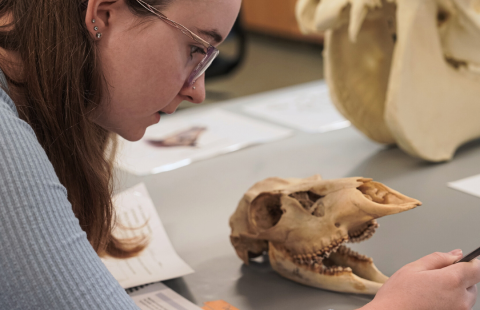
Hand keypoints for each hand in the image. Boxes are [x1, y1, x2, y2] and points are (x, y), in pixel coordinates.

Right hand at [359, 250, 479, 309]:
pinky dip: (448, 303)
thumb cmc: (397, 296)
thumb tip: (456, 254)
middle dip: (458, 278)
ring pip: (465, 297)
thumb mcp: (413, 268)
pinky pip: (457, 307)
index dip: (469, 263)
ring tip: (429, 292)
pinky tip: (430, 302)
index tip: (460, 262)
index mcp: (452, 281)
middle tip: (434, 278)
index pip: (476, 268)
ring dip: (454, 292)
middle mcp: (460, 299)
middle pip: (472, 284)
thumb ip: (438, 258)